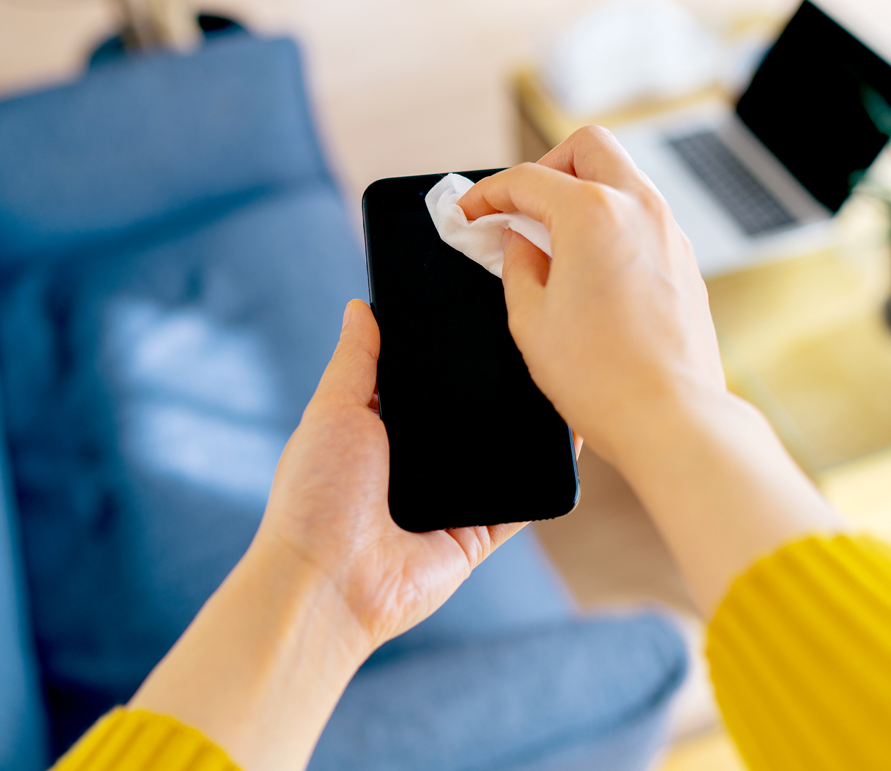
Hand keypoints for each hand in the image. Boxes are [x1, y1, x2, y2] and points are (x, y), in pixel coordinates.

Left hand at [130, 299, 525, 770]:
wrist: (330, 583)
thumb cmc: (316, 497)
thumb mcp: (332, 412)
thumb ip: (355, 361)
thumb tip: (360, 306)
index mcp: (382, 433)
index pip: (424, 384)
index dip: (447, 354)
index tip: (482, 311)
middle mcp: (419, 466)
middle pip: (467, 417)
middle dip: (494, 385)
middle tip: (531, 335)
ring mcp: (453, 501)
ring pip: (501, 454)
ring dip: (527, 425)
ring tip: (561, 374)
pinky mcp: (480, 534)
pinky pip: (523, 499)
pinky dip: (546, 472)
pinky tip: (573, 434)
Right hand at [459, 127, 840, 613]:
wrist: (671, 418)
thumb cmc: (602, 378)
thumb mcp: (531, 319)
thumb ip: (517, 265)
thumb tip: (518, 242)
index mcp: (593, 214)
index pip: (527, 179)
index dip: (488, 194)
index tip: (471, 212)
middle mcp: (639, 210)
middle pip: (588, 147)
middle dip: (547, 166)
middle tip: (521, 206)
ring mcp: (670, 234)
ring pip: (624, 178)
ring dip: (584, 191)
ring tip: (554, 238)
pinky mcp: (685, 263)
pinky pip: (644, 218)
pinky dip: (613, 222)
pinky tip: (591, 265)